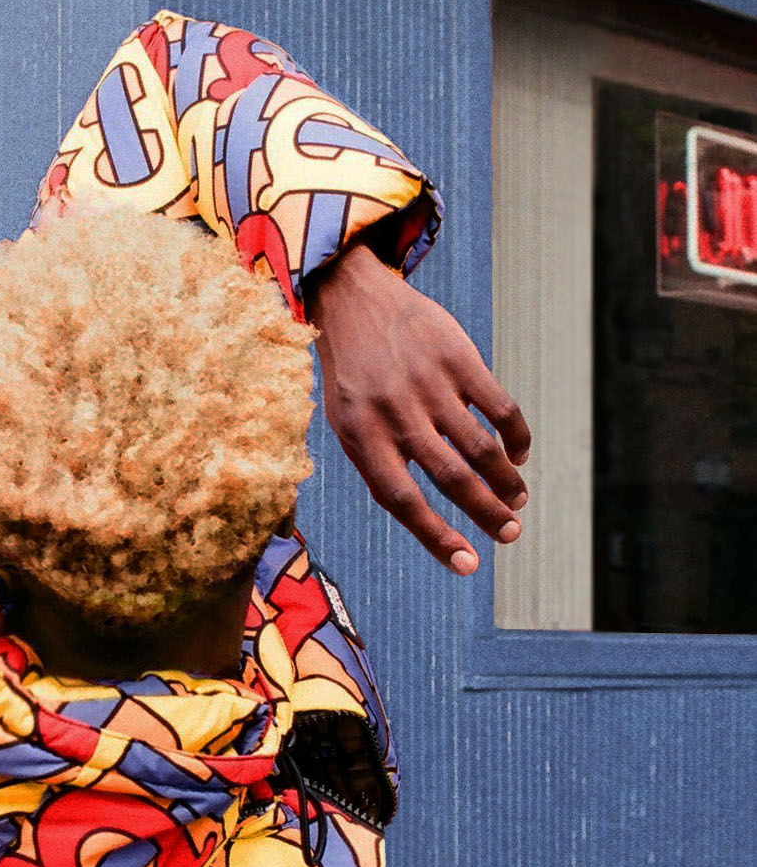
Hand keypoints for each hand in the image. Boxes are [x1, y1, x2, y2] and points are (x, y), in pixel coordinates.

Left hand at [303, 241, 530, 573]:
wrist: (351, 301)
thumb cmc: (353, 379)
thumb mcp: (347, 425)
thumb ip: (380, 467)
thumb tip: (423, 518)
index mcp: (362, 438)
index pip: (402, 501)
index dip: (436, 537)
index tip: (469, 565)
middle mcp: (395, 413)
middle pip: (450, 477)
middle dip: (486, 513)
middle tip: (510, 534)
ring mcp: (428, 384)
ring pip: (479, 446)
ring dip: (505, 480)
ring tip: (517, 500)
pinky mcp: (457, 357)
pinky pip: (498, 405)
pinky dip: (515, 434)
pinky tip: (519, 454)